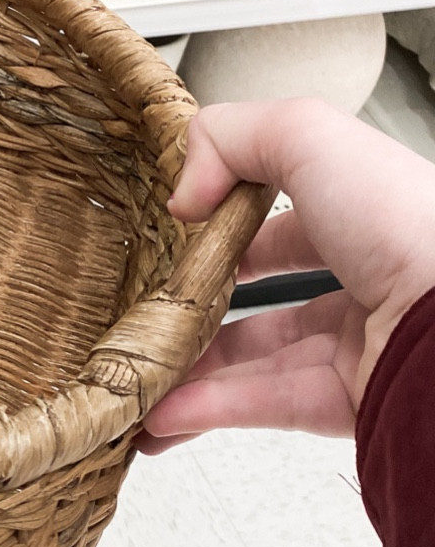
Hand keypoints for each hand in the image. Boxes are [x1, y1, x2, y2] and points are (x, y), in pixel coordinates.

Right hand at [136, 98, 434, 455]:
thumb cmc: (410, 225)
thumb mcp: (308, 137)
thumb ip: (230, 137)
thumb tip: (184, 195)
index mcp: (366, 215)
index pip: (287, 220)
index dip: (227, 225)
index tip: (177, 233)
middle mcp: (368, 281)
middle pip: (266, 298)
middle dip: (201, 309)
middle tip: (148, 313)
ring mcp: (361, 346)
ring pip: (258, 359)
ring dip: (191, 368)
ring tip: (138, 371)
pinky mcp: (353, 403)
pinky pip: (267, 406)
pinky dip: (208, 409)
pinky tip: (162, 410)